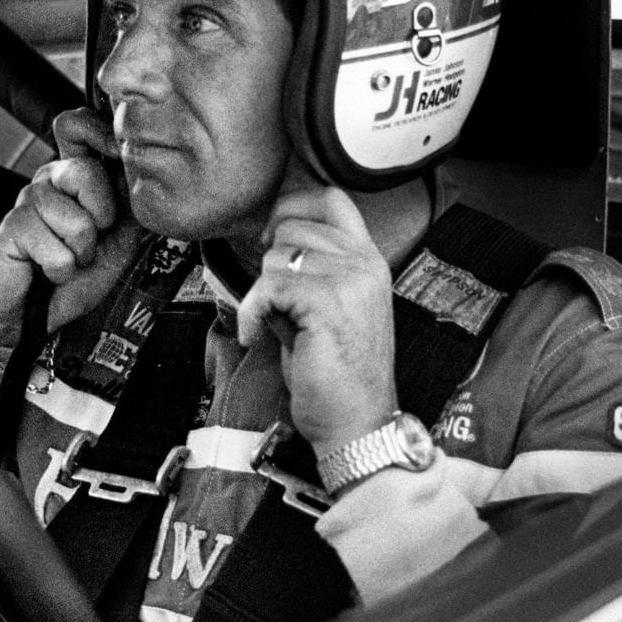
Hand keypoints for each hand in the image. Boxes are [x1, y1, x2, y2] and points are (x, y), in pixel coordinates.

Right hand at [0, 108, 145, 346]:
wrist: (34, 313)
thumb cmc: (71, 276)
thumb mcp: (118, 242)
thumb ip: (131, 209)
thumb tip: (146, 180)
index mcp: (74, 177)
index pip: (78, 127)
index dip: (99, 133)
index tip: (119, 153)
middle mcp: (49, 181)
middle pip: (85, 171)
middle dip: (100, 217)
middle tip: (87, 241)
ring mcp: (27, 201)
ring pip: (77, 219)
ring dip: (79, 253)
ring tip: (66, 259)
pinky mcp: (12, 226)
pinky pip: (56, 248)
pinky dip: (60, 269)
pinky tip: (47, 270)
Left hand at [237, 187, 397, 450]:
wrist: (356, 422)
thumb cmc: (336, 374)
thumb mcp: (331, 307)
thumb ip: (312, 270)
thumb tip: (269, 241)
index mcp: (369, 260)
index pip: (332, 198)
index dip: (292, 206)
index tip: (271, 238)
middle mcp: (365, 263)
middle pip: (292, 225)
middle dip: (272, 264)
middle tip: (279, 305)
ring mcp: (350, 280)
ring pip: (277, 255)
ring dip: (264, 293)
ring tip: (278, 325)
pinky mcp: (328, 302)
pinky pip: (268, 286)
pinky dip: (252, 313)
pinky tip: (259, 335)